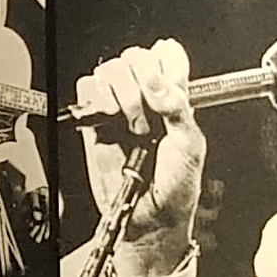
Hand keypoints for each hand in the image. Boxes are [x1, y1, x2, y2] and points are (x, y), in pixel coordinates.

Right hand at [68, 40, 206, 276]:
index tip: (167, 85)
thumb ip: (178, 108)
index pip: (168, 56)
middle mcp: (146, 98)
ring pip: (110, 70)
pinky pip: (86, 91)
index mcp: (174, 98)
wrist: (149, 219)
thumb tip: (158, 84)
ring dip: (122, 94)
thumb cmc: (176, 187)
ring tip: (134, 126)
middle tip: (152, 114)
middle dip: (142, 81)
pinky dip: (95, 99)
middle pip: (136, 58)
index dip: (165, 63)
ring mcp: (119, 108)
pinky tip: (110, 119)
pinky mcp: (94, 122)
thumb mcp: (191, 147)